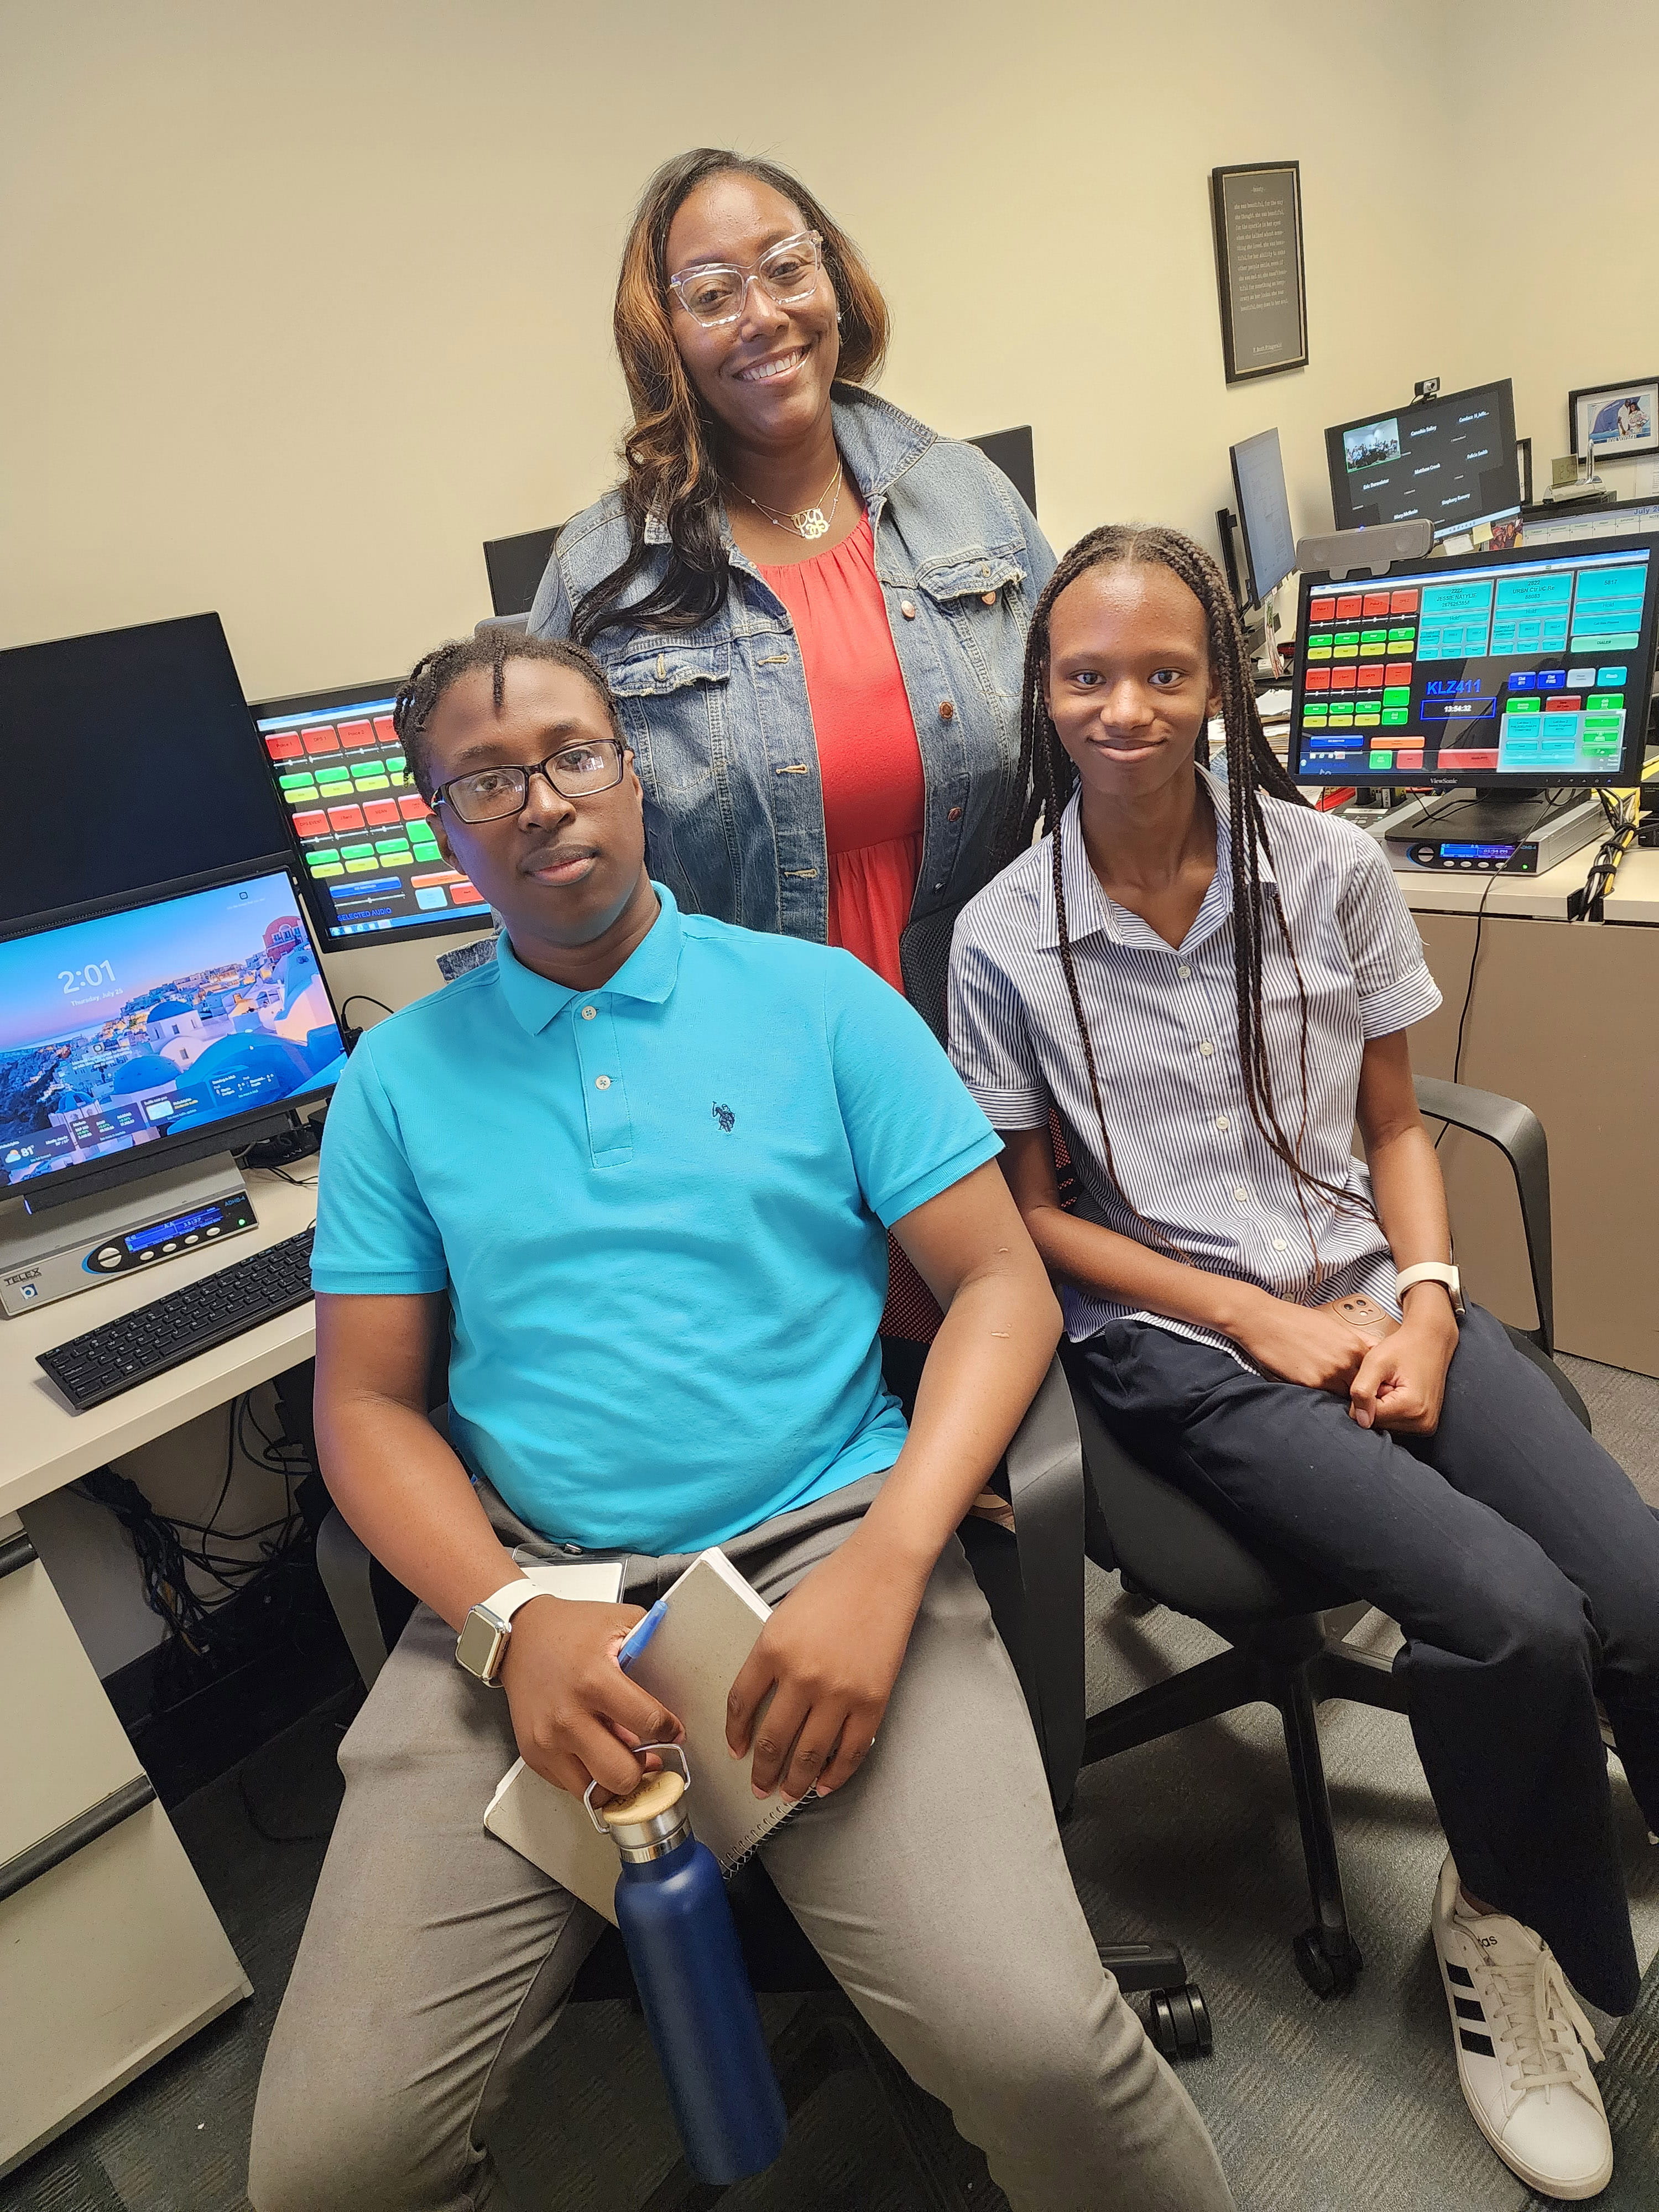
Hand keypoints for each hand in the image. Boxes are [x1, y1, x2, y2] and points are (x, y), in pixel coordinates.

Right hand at [498, 1597, 683, 1801]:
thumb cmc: (569, 1629)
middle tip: (648, 1755)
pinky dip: (588, 1777)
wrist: (519, 1636)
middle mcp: (568, 1716)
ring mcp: (547, 1740)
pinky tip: (595, 1754)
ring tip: (621, 1759)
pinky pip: (571, 1787)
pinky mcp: (533, 1754)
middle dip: (642, 1769)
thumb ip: (652, 1647)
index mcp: (594, 1680)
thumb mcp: (619, 1622)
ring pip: (595, 1792)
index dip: (670, 1731)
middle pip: (621, 1774)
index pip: (649, 1723)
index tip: (673, 1731)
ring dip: (613, 1780)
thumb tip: (681, 1672)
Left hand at [725, 1530, 928, 1802]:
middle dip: (762, 1772)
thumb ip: (770, 1658)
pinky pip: (850, 1751)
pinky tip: (823, 1784)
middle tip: (759, 1787)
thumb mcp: (783, 1616)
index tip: (736, 1751)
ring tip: (787, 1794)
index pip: (741, 1705)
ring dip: (794, 1781)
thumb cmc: (833, 1586)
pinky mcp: (872, 1701)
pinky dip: (835, 1775)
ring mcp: (839, 1692)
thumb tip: (762, 1703)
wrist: (883, 1571)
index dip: (735, 1734)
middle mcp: (801, 1676)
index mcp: (771, 1649)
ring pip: (808, 1755)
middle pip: (772, 1740)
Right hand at [1227, 1290, 1371, 1393]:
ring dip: (1339, 1397)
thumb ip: (1356, 1341)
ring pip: (1345, 1397)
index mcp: (1355, 1346)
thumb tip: (1373, 1352)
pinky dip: (1321, 1397)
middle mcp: (1347, 1361)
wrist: (1264, 1320)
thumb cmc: (1295, 1320)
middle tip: (1349, 1395)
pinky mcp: (1311, 1383)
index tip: (1363, 1386)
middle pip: (1362, 1389)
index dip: (1368, 1382)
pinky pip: (1324, 1398)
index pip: (1374, 1374)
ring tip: (1329, 1393)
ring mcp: (1330, 1373)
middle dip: (1357, 1393)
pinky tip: (1312, 1388)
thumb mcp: (1332, 1325)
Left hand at [1348, 1295, 1457, 1432]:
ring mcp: (1426, 1426)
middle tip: (1386, 1381)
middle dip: (1375, 1403)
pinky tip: (1399, 1392)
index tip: (1378, 1380)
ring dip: (1384, 1407)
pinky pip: (1397, 1424)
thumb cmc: (1403, 1347)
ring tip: (1394, 1385)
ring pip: (1386, 1425)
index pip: (1368, 1418)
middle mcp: (1423, 1423)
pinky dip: (1393, 1410)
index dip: (1364, 1397)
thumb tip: (1361, 1421)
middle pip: (1378, 1424)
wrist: (1430, 1341)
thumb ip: (1362, 1390)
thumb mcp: (1375, 1362)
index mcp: (1411, 1408)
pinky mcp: (1426, 1425)